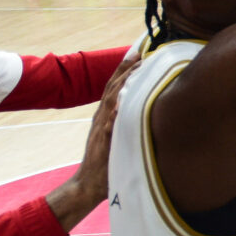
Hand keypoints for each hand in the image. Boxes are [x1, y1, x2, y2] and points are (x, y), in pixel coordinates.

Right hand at [45, 55, 140, 229]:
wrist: (88, 184)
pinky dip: (116, 112)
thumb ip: (128, 122)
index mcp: (107, 114)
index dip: (126, 69)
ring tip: (137, 66)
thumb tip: (147, 110)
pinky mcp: (103, 141)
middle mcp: (103, 117)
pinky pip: (110, 124)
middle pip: (114, 86)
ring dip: (124, 82)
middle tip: (140, 51)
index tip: (139, 53)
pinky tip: (123, 102)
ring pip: (112, 99)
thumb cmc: (108, 162)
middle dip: (126, 68)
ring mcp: (102, 128)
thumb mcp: (118, 136)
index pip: (116, 86)